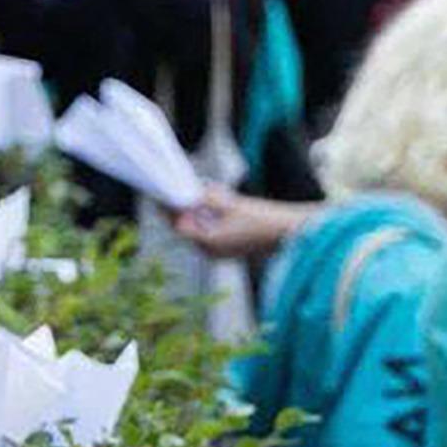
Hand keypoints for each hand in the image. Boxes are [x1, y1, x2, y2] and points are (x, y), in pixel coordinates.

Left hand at [172, 185, 304, 258]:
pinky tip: (206, 210)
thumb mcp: (233, 204)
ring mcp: (219, 254)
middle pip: (185, 230)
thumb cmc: (263, 220)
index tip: (159, 196)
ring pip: (195, 234)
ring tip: (186, 199)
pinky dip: (203, 224)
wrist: (287, 235)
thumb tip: (192, 193)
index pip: (178, 225)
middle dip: (178, 212)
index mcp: (210, 242)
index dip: (167, 210)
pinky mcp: (227, 252)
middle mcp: (211, 252)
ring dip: (191, 218)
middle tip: (169, 194)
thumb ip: (209, 199)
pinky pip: (207, 237)